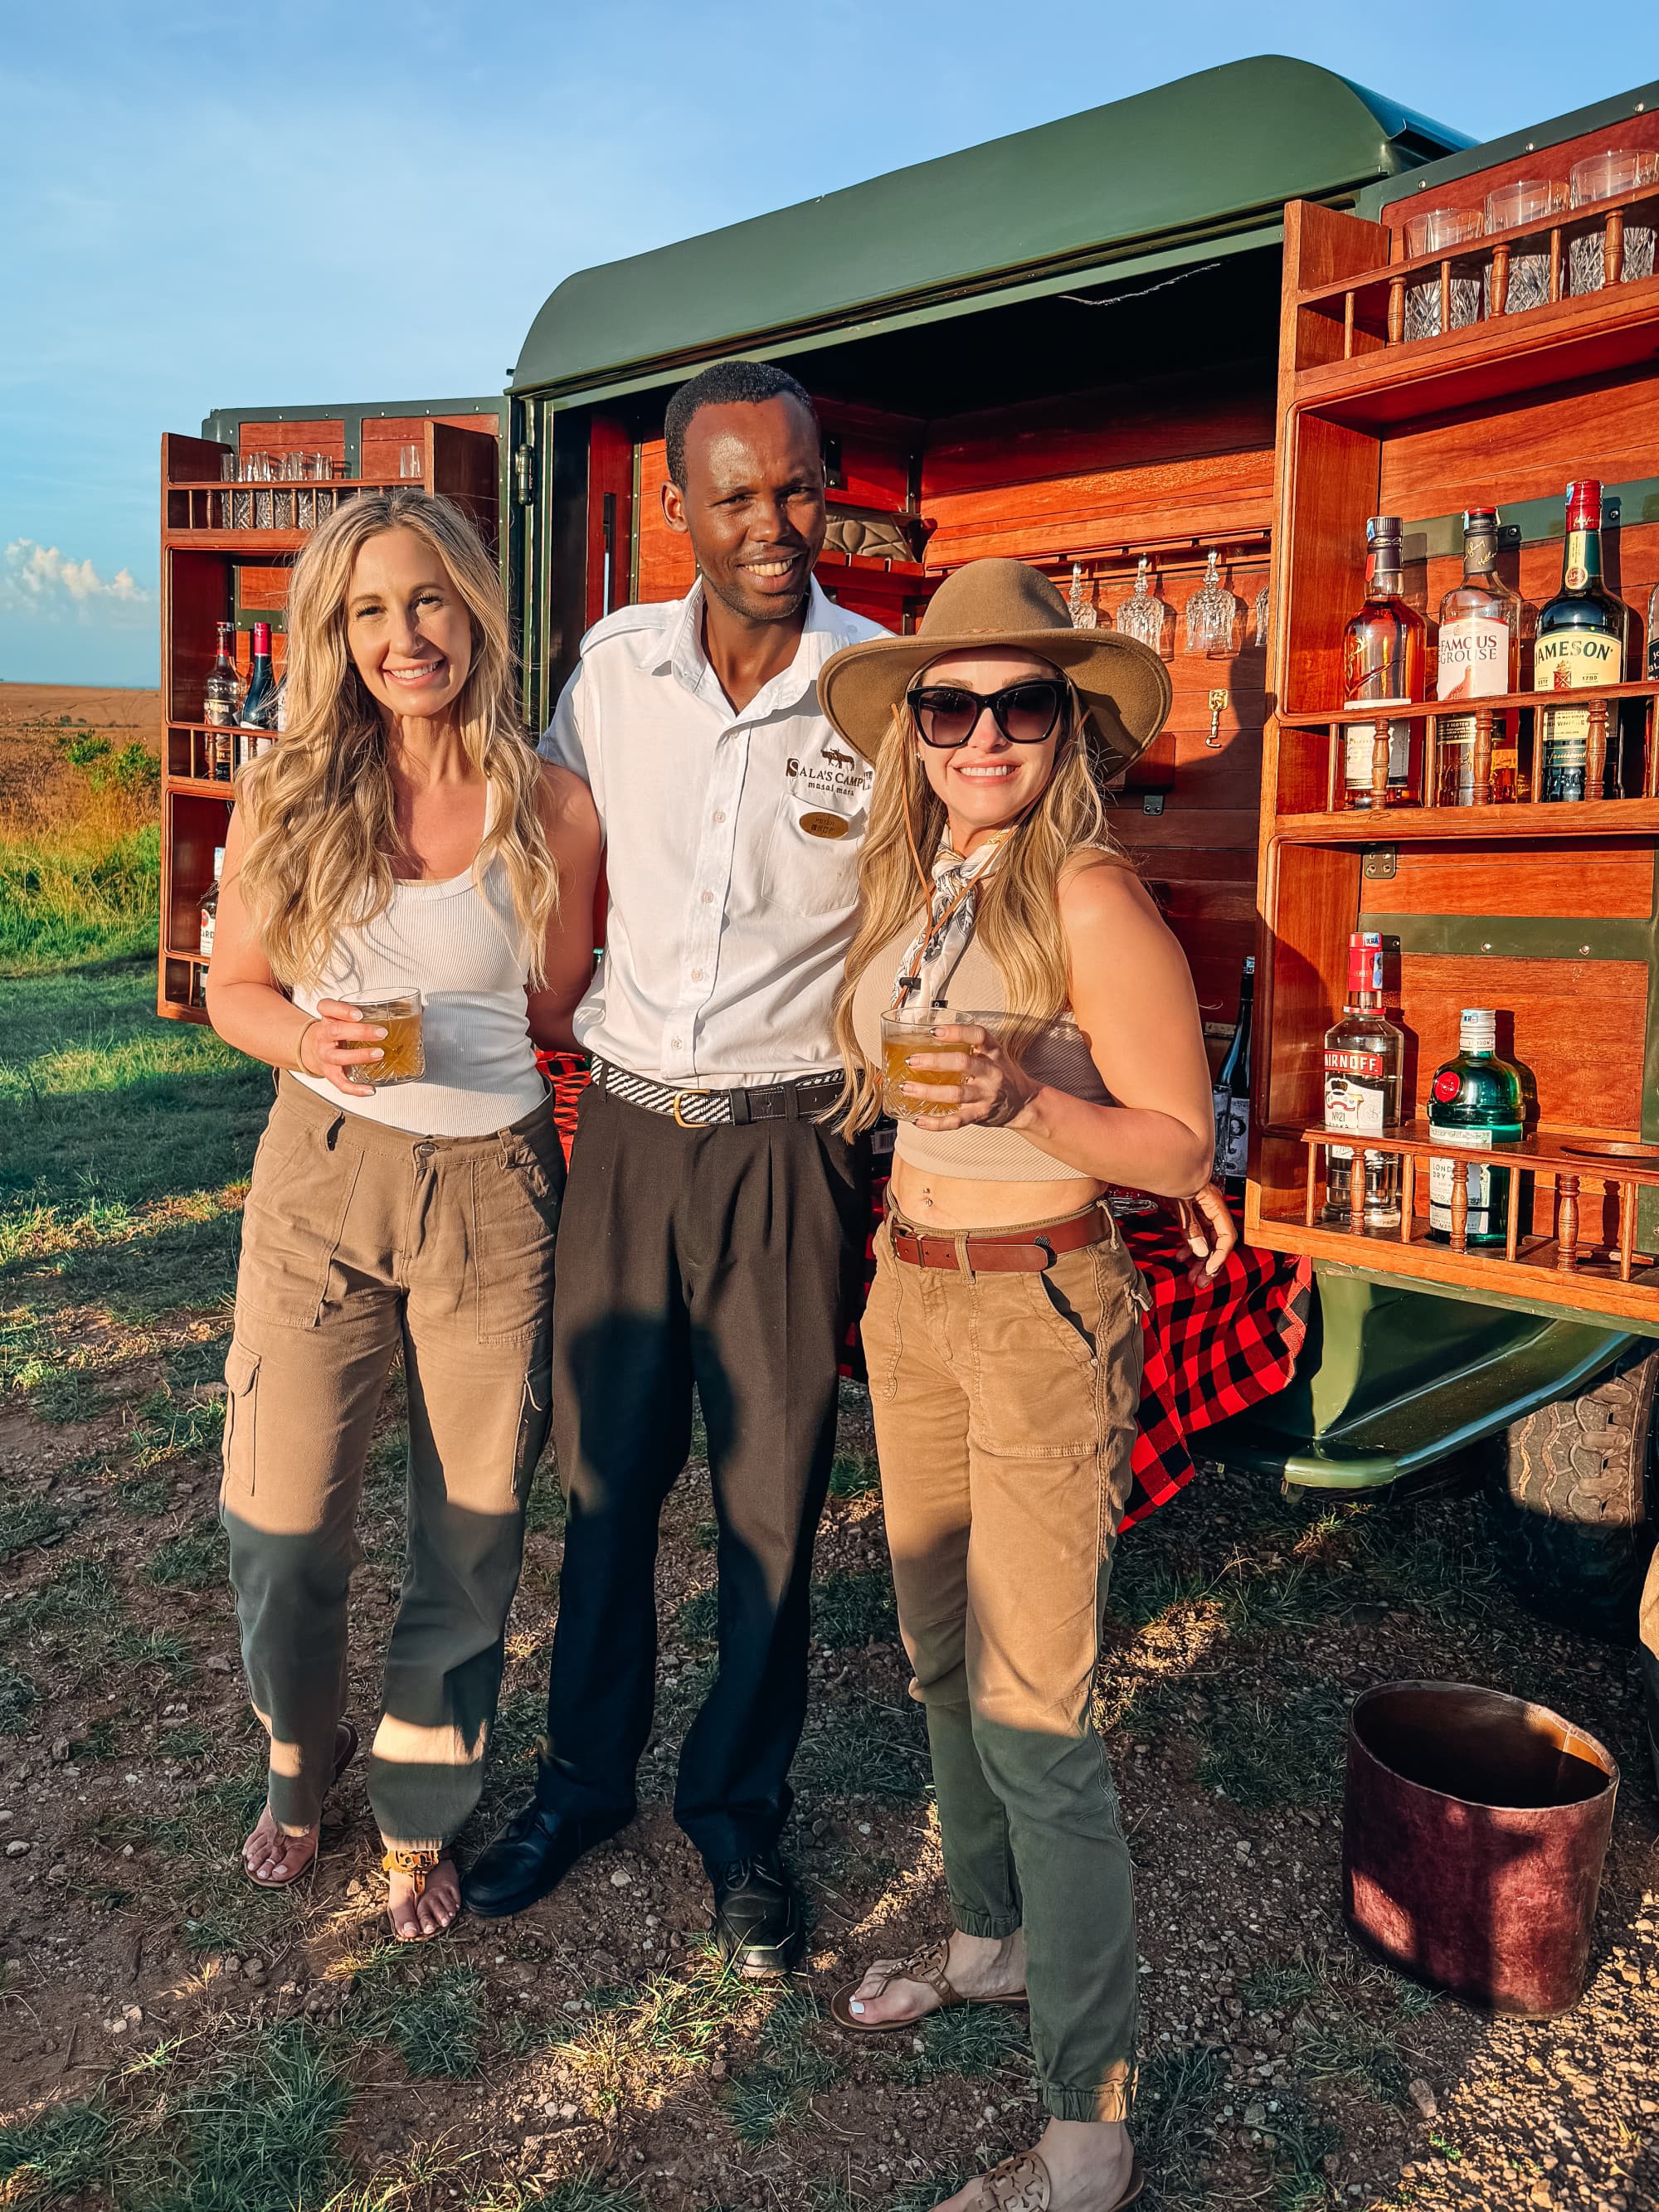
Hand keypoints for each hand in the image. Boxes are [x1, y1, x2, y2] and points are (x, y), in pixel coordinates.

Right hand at [299, 999, 384, 1097]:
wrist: (312, 1049)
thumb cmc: (335, 1031)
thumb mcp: (341, 1017)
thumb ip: (364, 1014)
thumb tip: (402, 1012)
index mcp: (328, 1018)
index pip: (326, 1007)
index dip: (342, 1010)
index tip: (358, 1013)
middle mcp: (324, 1036)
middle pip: (336, 1031)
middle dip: (360, 1032)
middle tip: (381, 1032)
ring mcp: (326, 1056)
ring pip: (339, 1057)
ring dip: (360, 1056)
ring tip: (379, 1054)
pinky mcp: (330, 1073)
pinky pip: (341, 1083)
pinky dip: (355, 1089)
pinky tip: (369, 1089)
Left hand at [902, 1024, 1040, 1132]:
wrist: (1024, 1103)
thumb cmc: (1002, 1074)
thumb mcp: (993, 1054)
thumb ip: (970, 1046)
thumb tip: (929, 1035)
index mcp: (994, 1052)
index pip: (978, 1035)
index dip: (956, 1032)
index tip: (934, 1031)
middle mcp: (991, 1072)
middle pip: (962, 1063)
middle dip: (934, 1062)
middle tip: (912, 1061)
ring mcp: (986, 1095)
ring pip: (955, 1094)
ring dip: (928, 1091)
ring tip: (907, 1088)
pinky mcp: (980, 1114)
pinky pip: (956, 1121)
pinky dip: (936, 1123)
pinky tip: (919, 1120)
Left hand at [1174, 1180, 1237, 1283]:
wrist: (1158, 1162)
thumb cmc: (1170, 1173)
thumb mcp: (1180, 1202)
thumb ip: (1191, 1226)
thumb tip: (1201, 1251)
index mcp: (1214, 1204)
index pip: (1226, 1236)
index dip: (1220, 1255)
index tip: (1209, 1270)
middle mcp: (1211, 1209)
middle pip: (1217, 1243)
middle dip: (1210, 1264)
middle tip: (1201, 1281)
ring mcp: (1201, 1212)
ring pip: (1206, 1241)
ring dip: (1200, 1260)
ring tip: (1192, 1276)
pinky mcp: (1190, 1214)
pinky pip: (1195, 1235)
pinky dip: (1190, 1249)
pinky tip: (1181, 1258)